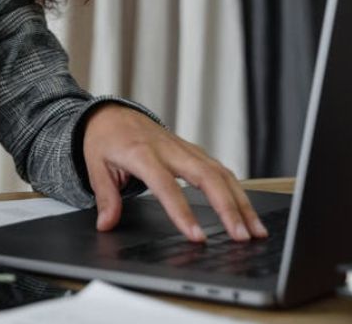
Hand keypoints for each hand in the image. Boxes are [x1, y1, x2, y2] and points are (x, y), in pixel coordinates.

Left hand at [82, 104, 267, 242]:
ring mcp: (185, 149)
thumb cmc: (104, 138)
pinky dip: (237, 191)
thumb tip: (106, 224)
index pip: (166, 186)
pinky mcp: (194, 152)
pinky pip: (220, 170)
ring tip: (255, 230)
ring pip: (220, 173)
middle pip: (206, 177)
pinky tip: (247, 211)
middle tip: (241, 236)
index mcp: (142, 153)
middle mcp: (169, 150)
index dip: (182, 212)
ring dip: (241, 202)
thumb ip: (105, 196)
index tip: (196, 236)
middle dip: (228, 208)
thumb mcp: (95, 165)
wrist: (111, 114)